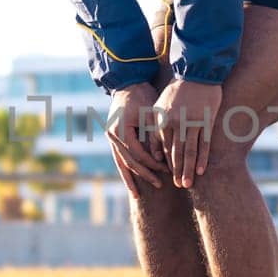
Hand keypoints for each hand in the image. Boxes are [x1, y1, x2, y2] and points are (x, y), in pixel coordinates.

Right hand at [106, 82, 164, 198]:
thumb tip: (160, 158)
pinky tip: (130, 182)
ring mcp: (110, 137)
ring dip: (130, 178)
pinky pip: (119, 157)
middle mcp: (112, 136)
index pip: (139, 154)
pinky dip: (125, 169)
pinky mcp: (113, 136)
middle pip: (129, 162)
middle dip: (144, 174)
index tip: (168, 170)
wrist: (127, 81)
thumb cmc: (142, 95)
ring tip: (137, 195)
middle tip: (159, 185)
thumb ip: (154, 136)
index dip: (153, 164)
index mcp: (121, 130)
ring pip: (120, 163)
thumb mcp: (151, 114)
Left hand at [153, 80, 221, 187]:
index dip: (165, 164)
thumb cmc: (177, 91)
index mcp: (162, 120)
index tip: (167, 177)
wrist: (196, 71)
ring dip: (188, 169)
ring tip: (187, 184)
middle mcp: (175, 123)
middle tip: (178, 186)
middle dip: (176, 172)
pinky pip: (204, 143)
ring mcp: (192, 122)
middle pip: (175, 153)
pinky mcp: (206, 119)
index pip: (163, 148)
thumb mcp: (159, 107)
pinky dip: (202, 158)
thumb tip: (154, 153)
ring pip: (189, 151)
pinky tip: (201, 170)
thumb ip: (156, 129)